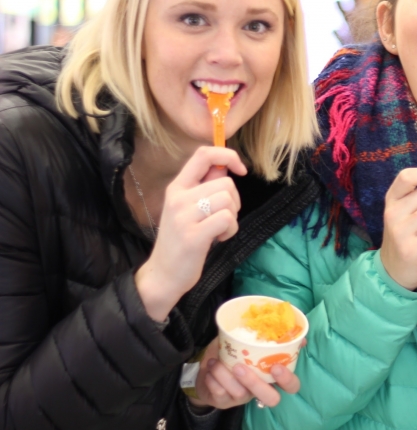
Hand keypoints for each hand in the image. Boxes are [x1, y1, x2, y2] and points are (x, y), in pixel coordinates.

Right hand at [136, 146, 246, 321]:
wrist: (163, 274)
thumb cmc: (181, 240)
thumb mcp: (188, 208)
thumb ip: (205, 187)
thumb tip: (226, 166)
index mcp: (177, 187)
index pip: (203, 154)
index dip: (227, 155)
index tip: (240, 169)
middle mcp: (178, 197)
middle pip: (225, 183)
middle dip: (234, 201)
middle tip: (222, 218)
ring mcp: (184, 216)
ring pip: (228, 200)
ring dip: (233, 217)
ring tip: (219, 230)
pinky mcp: (194, 235)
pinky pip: (227, 219)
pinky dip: (231, 230)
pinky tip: (219, 239)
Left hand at [189, 337, 302, 409]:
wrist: (206, 368)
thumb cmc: (234, 354)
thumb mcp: (250, 344)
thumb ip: (271, 340)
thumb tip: (300, 338)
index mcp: (271, 376)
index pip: (291, 386)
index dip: (287, 379)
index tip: (276, 366)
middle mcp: (260, 390)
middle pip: (271, 399)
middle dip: (255, 383)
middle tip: (240, 367)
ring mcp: (242, 398)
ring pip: (240, 393)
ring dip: (225, 375)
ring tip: (215, 362)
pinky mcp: (224, 402)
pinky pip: (220, 394)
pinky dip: (213, 379)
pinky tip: (210, 370)